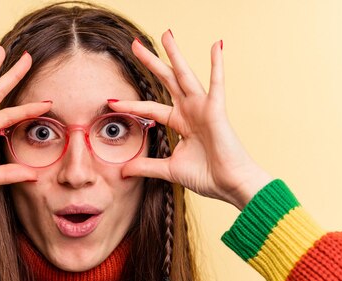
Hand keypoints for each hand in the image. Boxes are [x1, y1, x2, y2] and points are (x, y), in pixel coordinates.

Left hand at [108, 31, 272, 209]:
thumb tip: (122, 171)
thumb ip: (146, 167)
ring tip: (166, 34)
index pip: (150, 108)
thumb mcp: (168, 170)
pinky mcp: (216, 110)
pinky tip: (216, 46)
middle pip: (166, 81)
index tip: (112, 101)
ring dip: (175, 54)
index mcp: (180, 123)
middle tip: (135, 44)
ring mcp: (203, 108)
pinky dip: (217, 65)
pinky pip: (216, 84)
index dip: (131, 104)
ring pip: (185, 75)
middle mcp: (190, 111)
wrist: (229, 185)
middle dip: (151, 63)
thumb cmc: (206, 176)